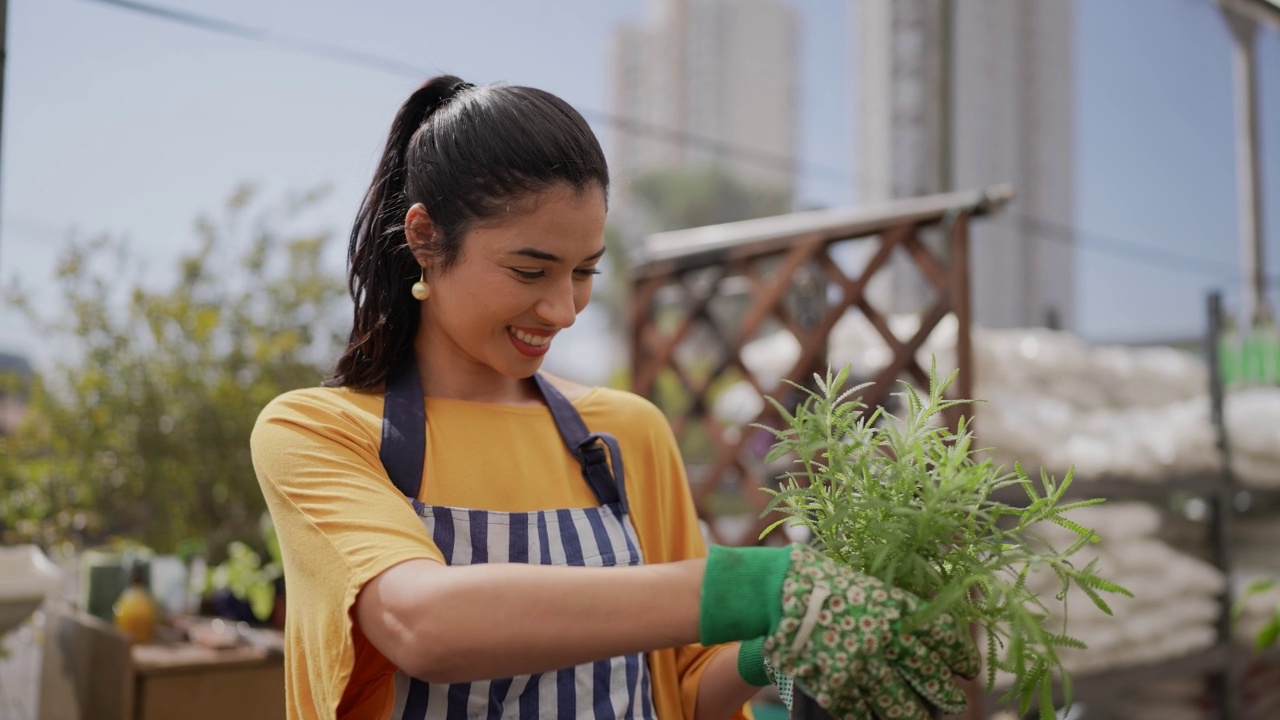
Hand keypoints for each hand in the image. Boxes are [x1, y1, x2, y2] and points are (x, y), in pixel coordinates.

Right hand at [762, 544, 977, 719]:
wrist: (775, 592)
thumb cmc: (819, 581)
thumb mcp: (866, 585)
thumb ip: (893, 608)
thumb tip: (924, 629)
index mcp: (896, 608)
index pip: (944, 636)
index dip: (962, 655)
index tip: (967, 668)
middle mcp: (885, 640)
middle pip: (930, 676)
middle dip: (947, 694)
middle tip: (954, 702)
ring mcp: (861, 668)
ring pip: (901, 707)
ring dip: (914, 716)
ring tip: (920, 718)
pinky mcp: (836, 688)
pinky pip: (863, 715)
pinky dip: (872, 719)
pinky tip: (876, 719)